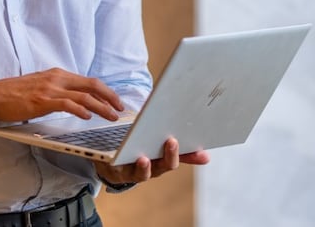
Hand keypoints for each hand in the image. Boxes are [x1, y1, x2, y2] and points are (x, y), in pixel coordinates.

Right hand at [0, 68, 123, 122]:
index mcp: (58, 75)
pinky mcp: (42, 100)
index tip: (115, 100)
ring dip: (101, 106)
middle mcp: (57, 78)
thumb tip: (75, 101)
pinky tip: (88, 117)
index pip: (88, 81)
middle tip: (121, 108)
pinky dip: (80, 110)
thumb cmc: (14, 94)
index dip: (105, 91)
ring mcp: (50, 89)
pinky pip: (67, 104)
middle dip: (110, 97)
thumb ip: (57, 91)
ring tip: (112, 116)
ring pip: (83, 96)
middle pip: (91, 85)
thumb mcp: (41, 87)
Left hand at [94, 137, 209, 184]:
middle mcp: (153, 169)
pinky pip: (120, 171)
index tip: (203, 153)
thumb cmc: (138, 150)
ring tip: (145, 158)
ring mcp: (135, 172)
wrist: (111, 163)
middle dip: (169, 155)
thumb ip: (175, 144)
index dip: (192, 156)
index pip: (182, 158)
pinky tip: (121, 156)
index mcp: (164, 160)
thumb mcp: (157, 145)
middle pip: (164, 166)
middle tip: (172, 141)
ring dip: (144, 167)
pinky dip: (120, 164)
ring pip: (143, 173)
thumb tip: (203, 149)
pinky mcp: (117, 172)